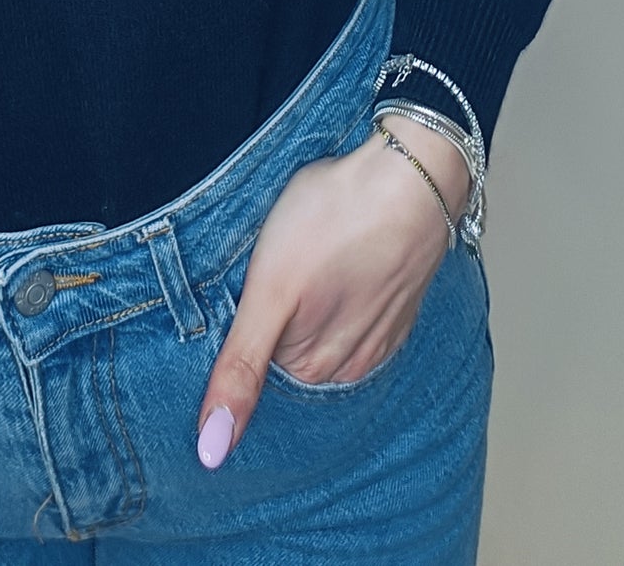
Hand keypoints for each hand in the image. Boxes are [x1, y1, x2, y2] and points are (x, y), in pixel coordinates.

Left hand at [193, 115, 470, 467]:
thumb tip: (211, 451)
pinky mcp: (395, 302)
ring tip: (304, 261)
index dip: (239, 330)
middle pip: (288, 354)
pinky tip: (334, 259)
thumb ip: (240, 368)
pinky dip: (336, 292)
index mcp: (315, 368)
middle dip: (272, 322)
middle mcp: (350, 364)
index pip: (254, 370)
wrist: (411, 172)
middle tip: (275, 270)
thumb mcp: (269, 291)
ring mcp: (378, 333)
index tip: (242, 295)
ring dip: (304, 307)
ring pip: (320, 332)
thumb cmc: (336, 219)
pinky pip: (352, 312)